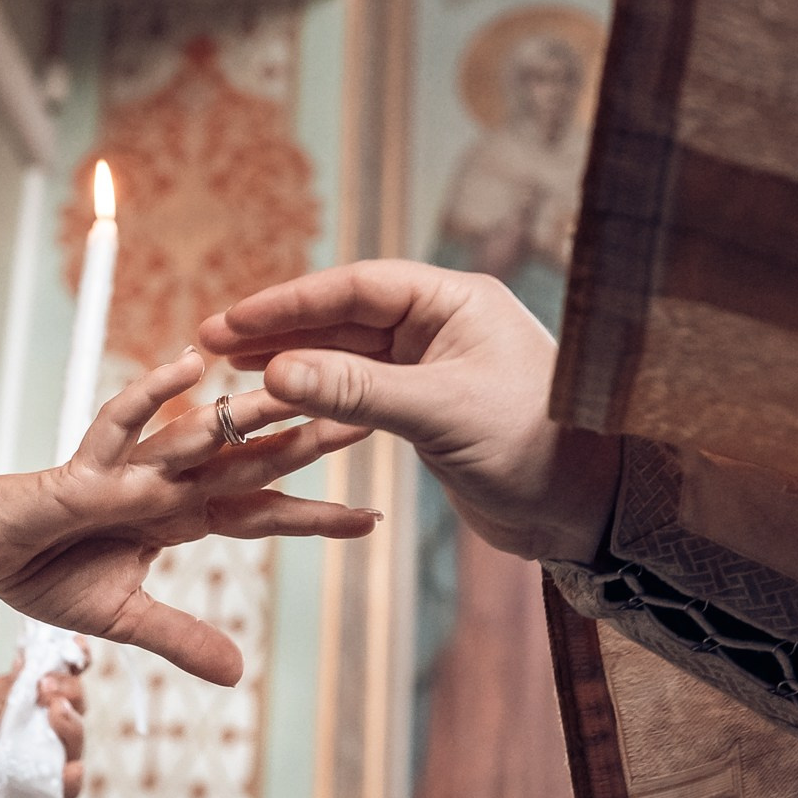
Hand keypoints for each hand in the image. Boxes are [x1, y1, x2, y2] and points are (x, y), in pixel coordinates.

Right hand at [0, 349, 375, 685]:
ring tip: (301, 388)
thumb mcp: (123, 618)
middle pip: (247, 462)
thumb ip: (181, 639)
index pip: (260, 514)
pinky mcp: (82, 469)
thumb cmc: (43, 569)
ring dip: (248, 413)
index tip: (372, 521)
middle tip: (369, 419)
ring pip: (198, 436)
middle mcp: (164, 483)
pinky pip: (119, 427)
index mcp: (180, 515)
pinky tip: (188, 367)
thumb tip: (237, 676)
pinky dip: (150, 398)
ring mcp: (126, 470)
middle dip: (304, 443)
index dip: (314, 518)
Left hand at [0, 658, 87, 797]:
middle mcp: (22, 730)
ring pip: (70, 747)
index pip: (49, 676)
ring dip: (72, 731)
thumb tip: (38, 670)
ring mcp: (27, 765)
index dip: (69, 663)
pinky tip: (68, 770)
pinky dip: (70, 781)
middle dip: (70, 695)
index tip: (78, 651)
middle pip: (69, 708)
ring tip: (57, 719)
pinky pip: (60, 792)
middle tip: (52, 693)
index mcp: (5, 700)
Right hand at [198, 259, 619, 561]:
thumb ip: (356, 389)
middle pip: (344, 316)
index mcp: (456, 301)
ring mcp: (433, 365)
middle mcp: (442, 324)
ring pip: (347, 354)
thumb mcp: (439, 413)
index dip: (290, 302)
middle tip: (211, 342)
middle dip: (279, 328)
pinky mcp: (428, 408)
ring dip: (292, 360)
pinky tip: (279, 398)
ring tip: (231, 368)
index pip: (357, 287)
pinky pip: (360, 390)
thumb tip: (277, 370)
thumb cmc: (534, 448)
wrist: (586, 510)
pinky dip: (319, 395)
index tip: (233, 320)